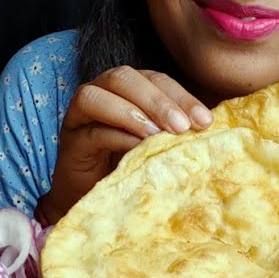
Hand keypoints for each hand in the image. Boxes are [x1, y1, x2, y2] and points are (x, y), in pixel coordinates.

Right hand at [38, 66, 211, 223]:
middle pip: (123, 78)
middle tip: (182, 126)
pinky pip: (91, 131)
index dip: (180, 95)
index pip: (154, 79)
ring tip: (158, 135)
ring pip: (97, 95)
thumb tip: (209, 123)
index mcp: (126, 88)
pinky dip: (117, 136)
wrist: (96, 199)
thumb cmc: (129, 166)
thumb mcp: (157, 142)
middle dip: (156, 100)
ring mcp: (79, 116)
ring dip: (131, 112)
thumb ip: (175, 127)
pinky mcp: (70, 142)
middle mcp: (100, 92)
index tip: (204, 120)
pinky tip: (138, 149)